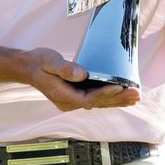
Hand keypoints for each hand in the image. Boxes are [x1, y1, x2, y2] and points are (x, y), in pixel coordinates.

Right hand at [22, 48, 140, 111]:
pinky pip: (96, 100)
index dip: (105, 93)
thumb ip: (65, 68)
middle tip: (136, 93)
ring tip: (136, 97)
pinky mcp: (77, 96)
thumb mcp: (49, 61)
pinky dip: (111, 98)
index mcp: (63, 96)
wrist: (28, 67)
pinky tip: (123, 97)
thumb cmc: (38, 62)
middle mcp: (69, 102)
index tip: (119, 86)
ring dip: (118, 100)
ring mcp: (73, 101)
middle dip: (118, 98)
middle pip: (98, 103)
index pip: (88, 99)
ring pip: (99, 103)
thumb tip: (82, 74)